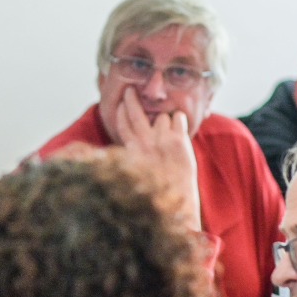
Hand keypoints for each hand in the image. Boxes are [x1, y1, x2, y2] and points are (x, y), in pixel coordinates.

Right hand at [113, 88, 200, 229]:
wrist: (177, 206)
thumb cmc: (156, 194)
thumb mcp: (135, 176)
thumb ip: (129, 158)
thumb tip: (116, 151)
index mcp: (131, 151)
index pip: (121, 124)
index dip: (120, 112)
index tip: (119, 104)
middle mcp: (144, 143)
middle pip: (134, 112)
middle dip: (131, 99)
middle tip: (131, 91)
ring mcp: (162, 140)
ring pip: (161, 116)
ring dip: (165, 121)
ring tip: (168, 132)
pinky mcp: (179, 141)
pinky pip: (178, 117)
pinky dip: (179, 120)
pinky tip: (179, 127)